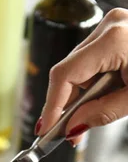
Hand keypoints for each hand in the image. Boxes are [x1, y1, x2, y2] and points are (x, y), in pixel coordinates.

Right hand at [40, 8, 127, 143]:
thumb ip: (100, 114)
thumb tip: (72, 127)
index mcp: (114, 40)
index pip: (65, 75)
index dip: (51, 106)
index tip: (46, 129)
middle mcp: (109, 27)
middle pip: (68, 71)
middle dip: (65, 106)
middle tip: (67, 134)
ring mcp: (111, 27)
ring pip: (77, 68)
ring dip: (77, 97)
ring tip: (84, 121)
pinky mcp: (115, 33)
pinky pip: (90, 62)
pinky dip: (89, 85)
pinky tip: (94, 102)